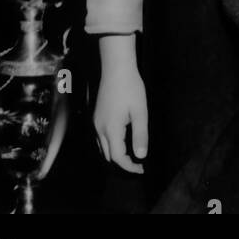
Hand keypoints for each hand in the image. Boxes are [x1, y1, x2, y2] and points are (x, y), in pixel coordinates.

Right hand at [93, 35, 147, 172]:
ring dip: (116, 155)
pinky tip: (122, 142)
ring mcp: (96, 123)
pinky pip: (101, 138)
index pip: (118, 157)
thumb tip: (141, 156)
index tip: (142, 169)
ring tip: (132, 156)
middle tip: (139, 164)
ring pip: (103, 148)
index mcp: (111, 129)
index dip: (129, 167)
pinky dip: (110, 146)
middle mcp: (99, 129)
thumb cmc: (131, 88)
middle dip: (122, 163)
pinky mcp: (96, 117)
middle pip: (108, 156)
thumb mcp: (140, 112)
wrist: (116, 69)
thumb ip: (140, 135)